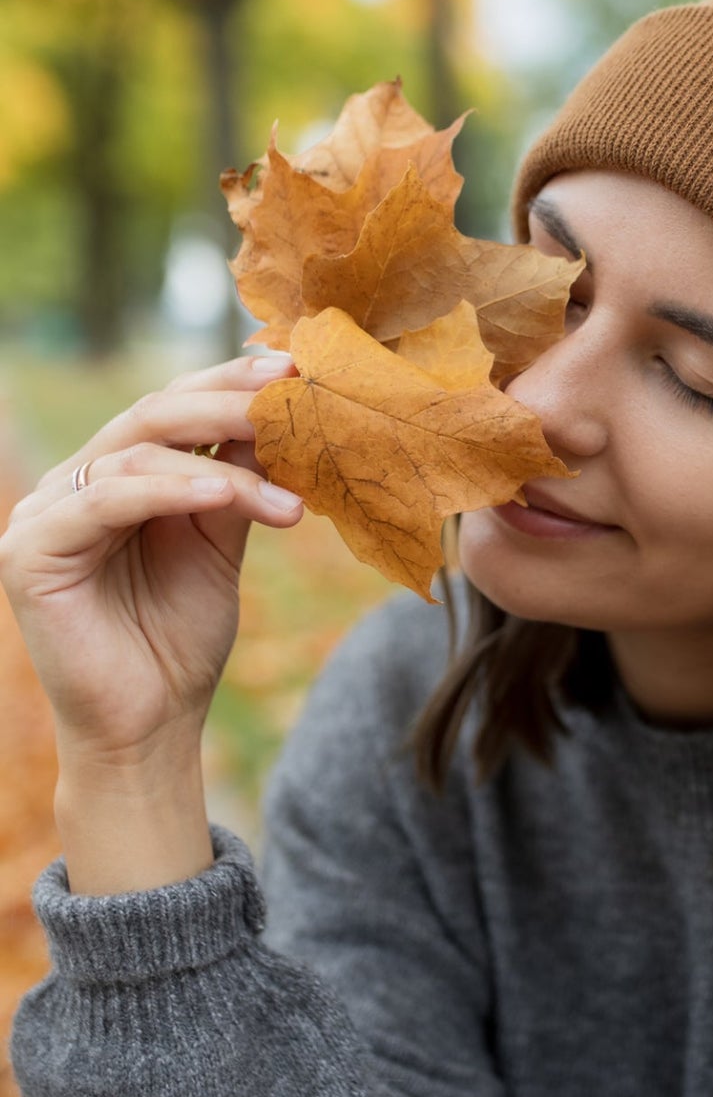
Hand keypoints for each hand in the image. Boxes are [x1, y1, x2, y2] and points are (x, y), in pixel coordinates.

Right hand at [0, 354, 302, 763]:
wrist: (149, 728)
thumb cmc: (179, 642)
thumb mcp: (220, 545)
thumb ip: (236, 482)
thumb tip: (278, 412)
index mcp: (118, 476)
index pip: (172, 407)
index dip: (231, 381)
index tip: (297, 368)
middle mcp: (75, 484)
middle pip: (152, 414)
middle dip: (228, 399)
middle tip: (293, 394)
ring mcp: (47, 513)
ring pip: (137, 452)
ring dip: (224, 466)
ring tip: (291, 499)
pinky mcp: (31, 550)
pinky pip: (106, 500)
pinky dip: (171, 490)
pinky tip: (228, 496)